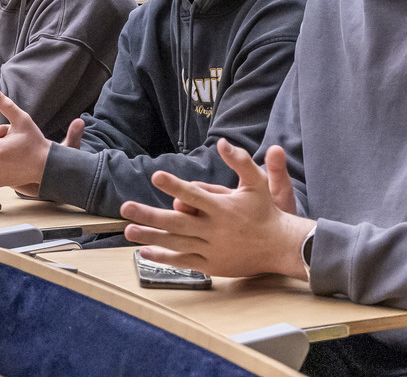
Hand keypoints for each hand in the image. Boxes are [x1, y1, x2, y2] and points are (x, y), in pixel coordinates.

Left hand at [121, 140, 313, 279]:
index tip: (155, 175)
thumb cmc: (266, 211)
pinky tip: (146, 252)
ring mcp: (212, 249)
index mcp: (223, 208)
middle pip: (176, 222)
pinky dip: (164, 257)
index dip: (175, 185)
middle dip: (149, 215)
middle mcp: (215, 229)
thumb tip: (223, 142)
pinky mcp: (212, 264)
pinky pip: (183, 260)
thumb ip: (241, 161)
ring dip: (151, 237)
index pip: (194, 194)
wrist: (281, 247)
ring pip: (176, 243)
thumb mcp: (257, 182)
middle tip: (125, 208)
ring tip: (128, 231)